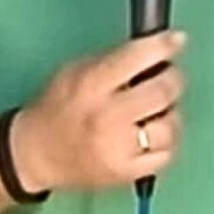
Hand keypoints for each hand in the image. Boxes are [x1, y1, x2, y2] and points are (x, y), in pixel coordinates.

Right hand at [10, 29, 187, 194]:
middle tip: (168, 77)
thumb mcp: (75, 70)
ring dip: (170, 114)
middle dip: (173, 79)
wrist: (38, 154)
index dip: (164, 45)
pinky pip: (166, 154)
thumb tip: (154, 49)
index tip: (176, 40)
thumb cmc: (56, 108)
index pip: (138, 57)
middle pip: (162, 92)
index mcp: (91, 85)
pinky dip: (166, 141)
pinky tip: (153, 134)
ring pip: (169, 126)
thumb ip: (114, 59)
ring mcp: (118, 149)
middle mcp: (107, 117)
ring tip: (157, 111)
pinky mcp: (127, 173)